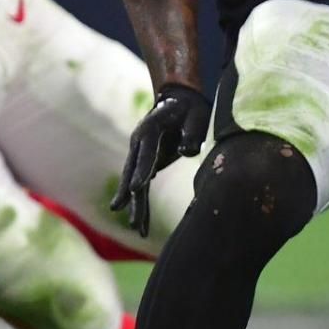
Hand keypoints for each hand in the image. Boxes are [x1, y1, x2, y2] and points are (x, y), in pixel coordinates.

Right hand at [111, 83, 211, 236]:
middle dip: (132, 196)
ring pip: (134, 182)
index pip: (146, 152)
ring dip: (135, 205)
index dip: (141, 170)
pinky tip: (139, 223)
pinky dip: (140, 203)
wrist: (179, 100)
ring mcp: (139, 153)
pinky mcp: (145, 163)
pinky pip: (141, 186)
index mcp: (150, 128)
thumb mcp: (196, 114)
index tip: (135, 188)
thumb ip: (192, 131)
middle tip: (132, 218)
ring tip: (137, 228)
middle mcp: (139, 142)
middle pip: (133, 171)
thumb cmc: (190, 108)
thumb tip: (187, 151)